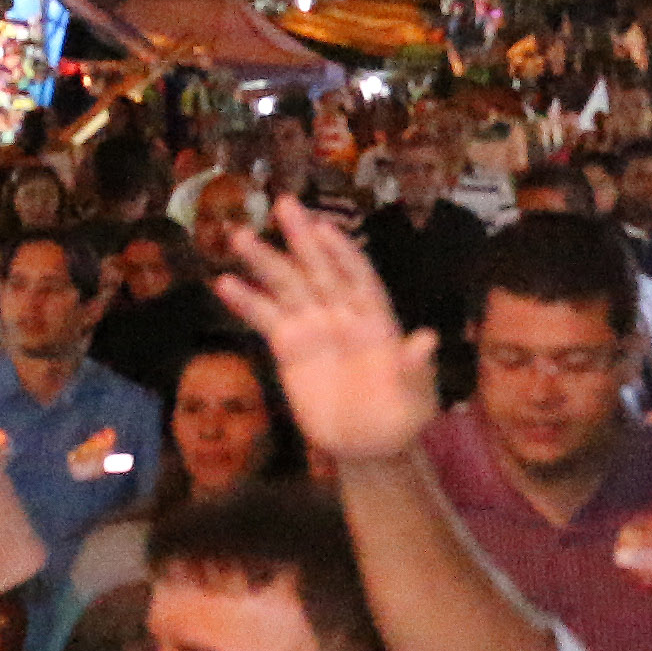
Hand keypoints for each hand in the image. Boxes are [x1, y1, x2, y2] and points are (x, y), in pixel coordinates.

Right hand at [214, 202, 442, 462]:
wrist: (368, 446)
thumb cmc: (400, 417)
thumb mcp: (416, 398)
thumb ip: (416, 368)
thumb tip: (427, 340)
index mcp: (376, 319)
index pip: (358, 276)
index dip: (342, 252)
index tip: (324, 227)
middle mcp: (343, 314)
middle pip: (320, 270)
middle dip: (302, 238)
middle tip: (284, 203)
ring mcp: (314, 327)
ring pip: (288, 287)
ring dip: (265, 262)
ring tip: (240, 236)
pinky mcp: (289, 347)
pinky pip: (266, 319)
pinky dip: (246, 301)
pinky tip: (225, 284)